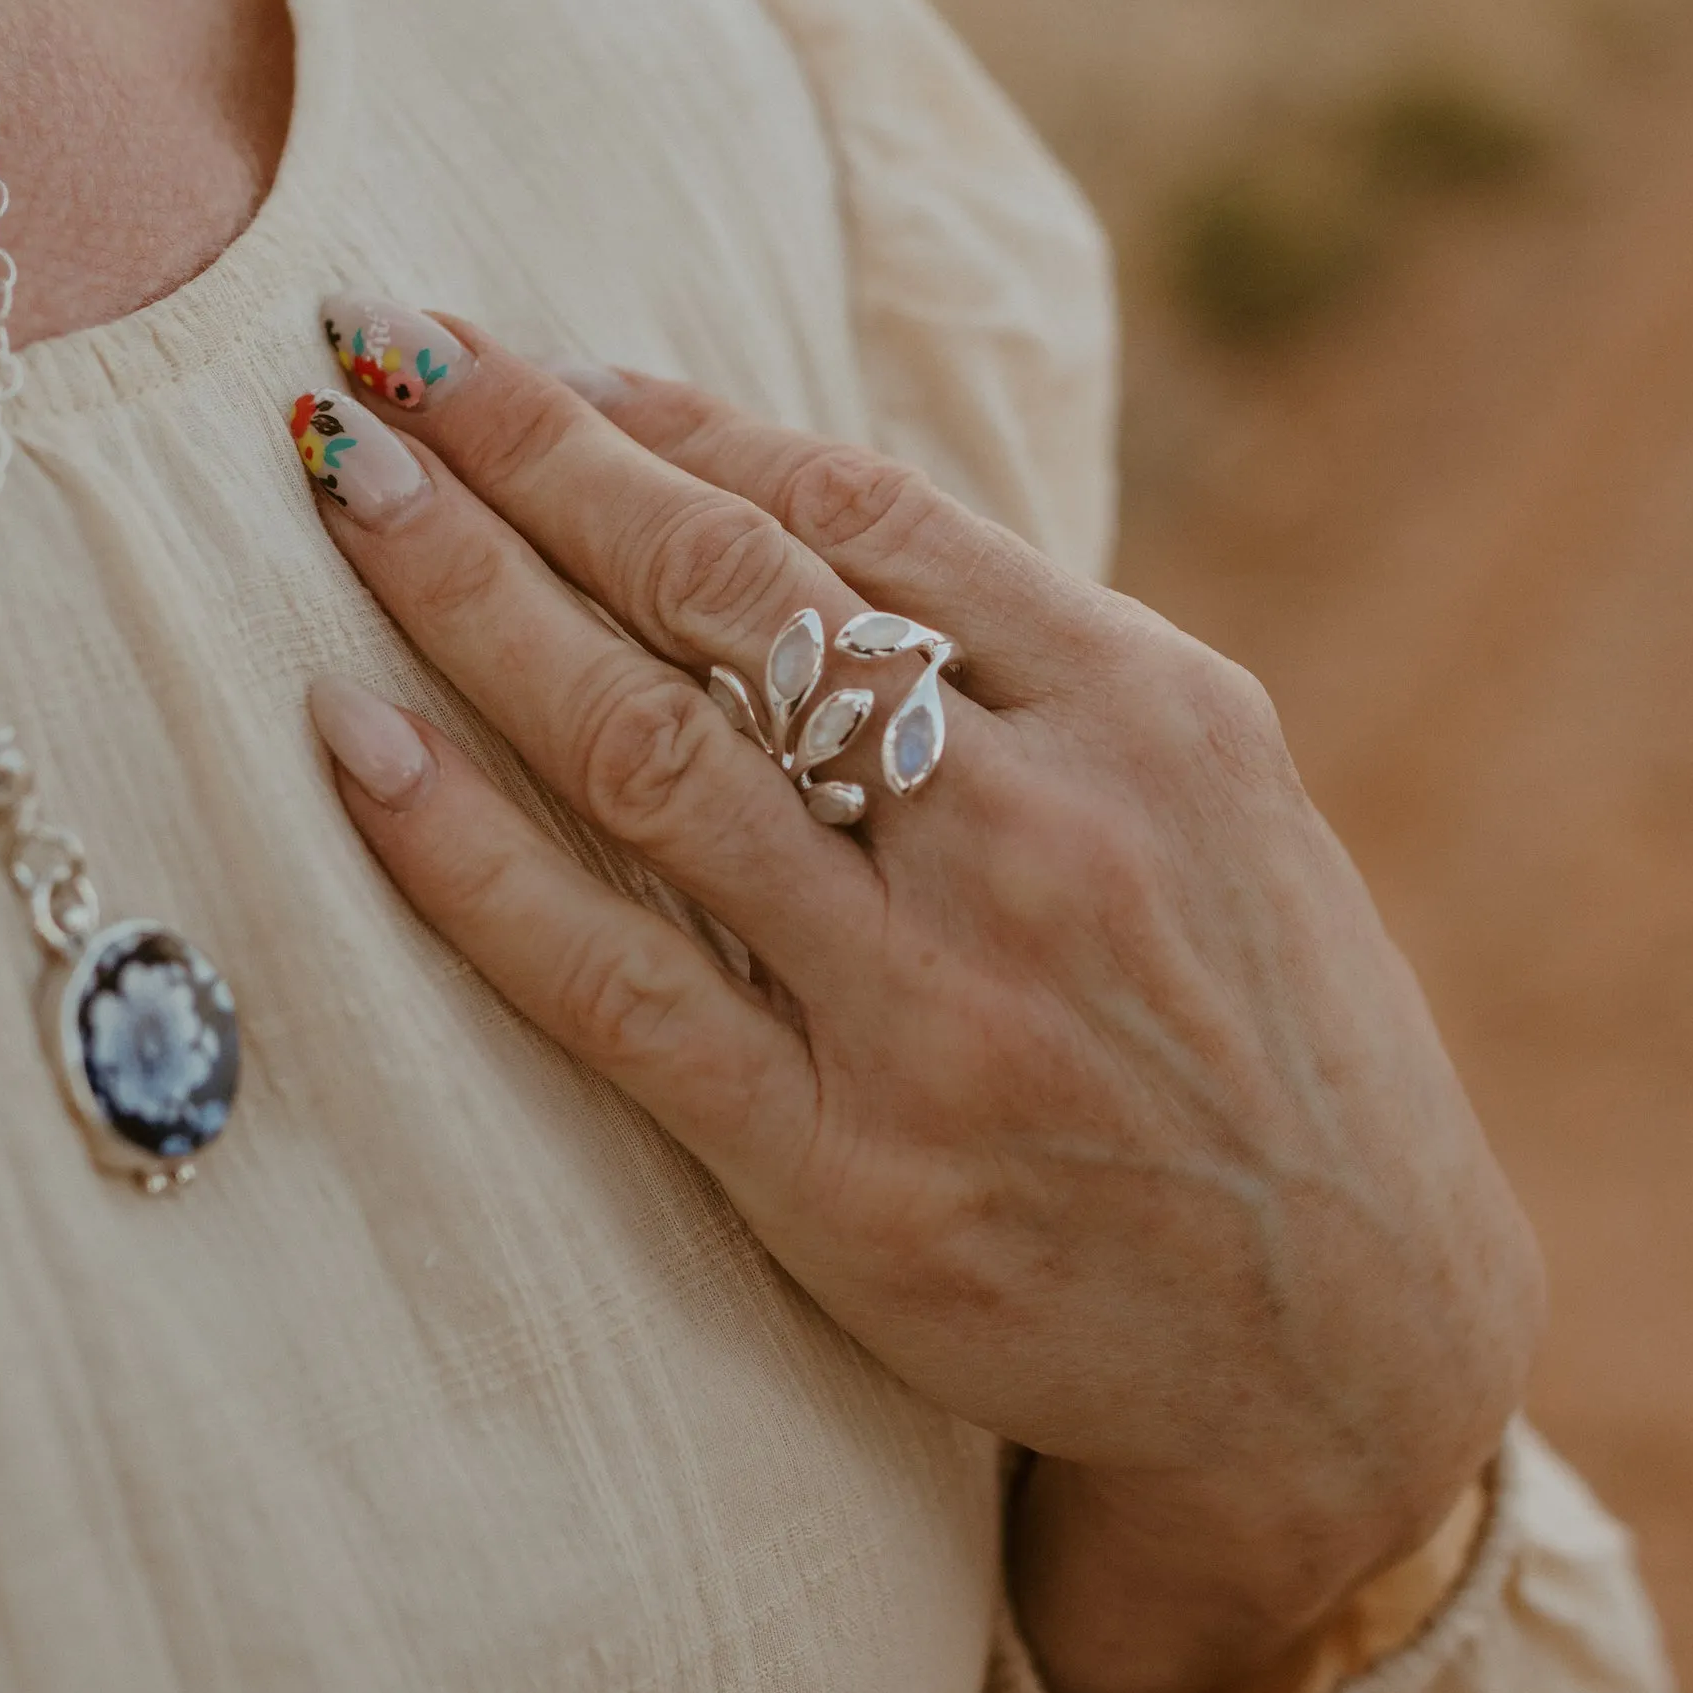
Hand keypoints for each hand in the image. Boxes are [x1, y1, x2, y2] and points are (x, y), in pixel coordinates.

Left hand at [292, 319, 1540, 1692]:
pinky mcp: (844, 1172)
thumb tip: (790, 510)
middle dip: (533, 448)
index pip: (860, 515)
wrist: (1349, 1351)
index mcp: (1150, 715)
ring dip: (470, 595)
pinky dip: (466, 859)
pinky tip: (354, 747)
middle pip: (731, 593)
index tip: (540, 363)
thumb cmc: (1267, 1044)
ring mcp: (935, 1009)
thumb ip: (1033, 665)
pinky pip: (611, 986)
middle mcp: (1043, 837)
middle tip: (380, 342)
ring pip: (647, 754)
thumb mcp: (1218, 803)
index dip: (674, 417)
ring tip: (343, 479)